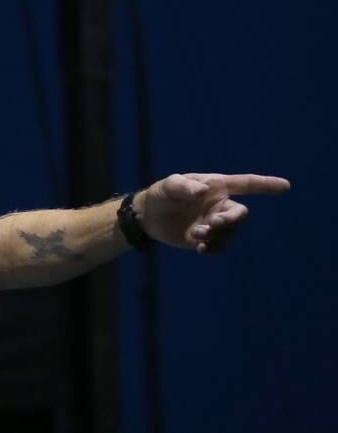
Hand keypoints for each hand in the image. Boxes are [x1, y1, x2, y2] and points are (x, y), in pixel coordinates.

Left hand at [137, 173, 289, 252]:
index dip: (266, 185)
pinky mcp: (206, 238)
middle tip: (213, 223)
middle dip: (231, 220)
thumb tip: (203, 191)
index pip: (246, 184)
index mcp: (216, 186)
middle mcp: (219, 205)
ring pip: (230, 232)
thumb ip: (184, 186)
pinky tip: (200, 248)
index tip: (286, 187)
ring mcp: (214, 222)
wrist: (148, 216)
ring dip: (216, 235)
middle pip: (240, 214)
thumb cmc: (161, 194)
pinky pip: (219, 246)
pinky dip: (213, 248)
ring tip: (197, 234)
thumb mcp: (169, 186)